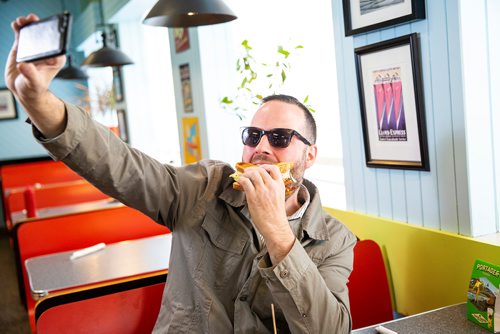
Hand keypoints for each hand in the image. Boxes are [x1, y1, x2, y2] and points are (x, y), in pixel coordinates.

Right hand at [5, 14, 66, 137]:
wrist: (23, 91)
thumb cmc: (33, 89)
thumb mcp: (33, 83)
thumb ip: (30, 75)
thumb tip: (24, 65)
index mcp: (55, 59)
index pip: (56, 44)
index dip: (52, 34)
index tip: (47, 26)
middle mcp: (46, 52)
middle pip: (44, 35)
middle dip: (38, 26)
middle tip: (32, 19)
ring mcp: (35, 48)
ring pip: (33, 32)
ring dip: (28, 24)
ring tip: (22, 21)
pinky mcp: (24, 47)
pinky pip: (22, 34)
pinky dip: (19, 28)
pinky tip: (16, 24)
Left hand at [237, 164, 294, 263]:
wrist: (275, 227)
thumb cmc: (276, 215)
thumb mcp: (279, 198)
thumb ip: (273, 188)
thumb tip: (261, 183)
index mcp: (280, 186)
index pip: (274, 168)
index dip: (265, 166)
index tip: (260, 169)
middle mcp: (272, 186)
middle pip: (260, 170)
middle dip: (252, 170)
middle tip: (247, 173)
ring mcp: (262, 191)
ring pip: (252, 174)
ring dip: (246, 174)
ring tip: (243, 177)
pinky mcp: (253, 197)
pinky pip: (245, 182)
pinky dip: (241, 180)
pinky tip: (239, 182)